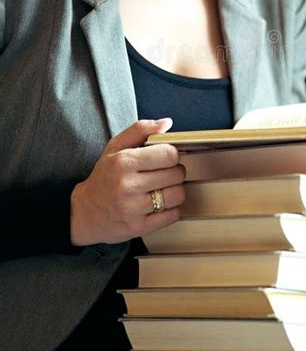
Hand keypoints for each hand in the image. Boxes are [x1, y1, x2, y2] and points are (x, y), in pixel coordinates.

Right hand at [70, 118, 184, 245]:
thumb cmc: (103, 178)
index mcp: (123, 162)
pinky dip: (172, 209)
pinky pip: (172, 215)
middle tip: (163, 173)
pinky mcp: (138, 227)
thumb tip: (166, 123)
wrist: (84, 213)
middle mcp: (127, 185)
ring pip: (177, 195)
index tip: (165, 157)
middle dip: (174, 172)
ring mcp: (133, 208)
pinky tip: (160, 204)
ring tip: (162, 189)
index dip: (172, 154)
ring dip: (175, 191)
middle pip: (176, 174)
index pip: (169, 154)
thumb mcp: (115, 147)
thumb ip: (140, 130)